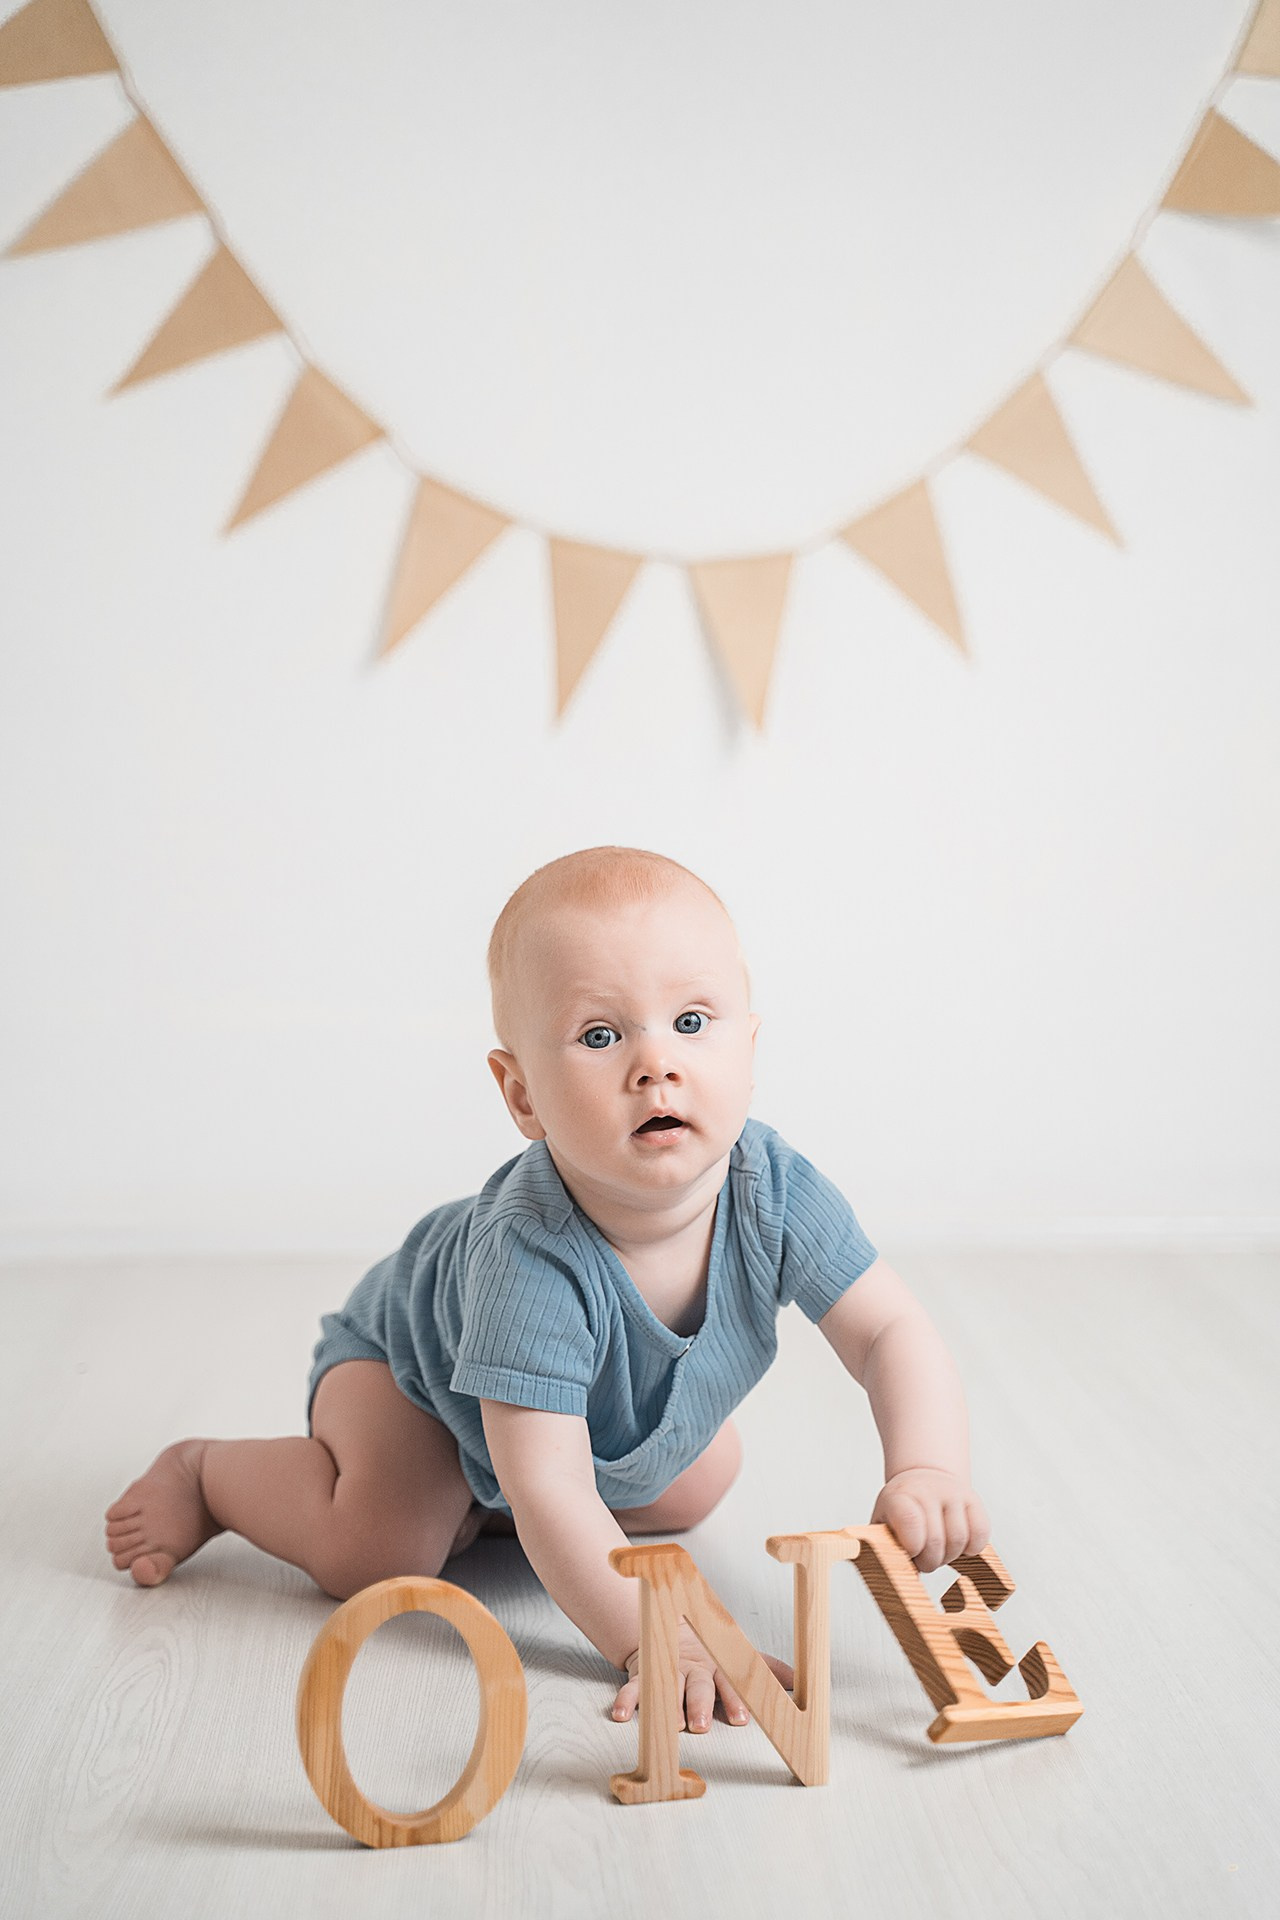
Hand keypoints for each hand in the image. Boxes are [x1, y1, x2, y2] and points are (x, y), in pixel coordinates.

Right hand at [611, 1625, 793, 1732]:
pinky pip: (634, 1688)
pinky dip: (627, 1701)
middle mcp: (694, 1669)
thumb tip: (800, 1681)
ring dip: (668, 1705)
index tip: (741, 1719)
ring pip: (668, 1688)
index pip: (729, 1684)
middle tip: (702, 1726)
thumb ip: (766, 1670)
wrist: (670, 1626)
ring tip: (670, 1724)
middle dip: (701, 1706)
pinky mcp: (645, 1674)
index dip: (734, 1701)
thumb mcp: (737, 1658)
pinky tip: (621, 1716)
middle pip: (698, 1687)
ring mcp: (669, 1670)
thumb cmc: (710, 1654)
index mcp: (717, 1668)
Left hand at [871, 1467, 989, 1572]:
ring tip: (938, 1551)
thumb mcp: (882, 1523)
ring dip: (949, 1556)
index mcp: (898, 1496)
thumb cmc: (900, 1511)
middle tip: (922, 1558)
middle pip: (936, 1540)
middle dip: (929, 1561)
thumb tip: (891, 1578)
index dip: (911, 1546)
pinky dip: (971, 1549)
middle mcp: (926, 1490)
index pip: (909, 1519)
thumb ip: (882, 1548)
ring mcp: (952, 1492)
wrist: (923, 1478)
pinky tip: (958, 1545)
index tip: (909, 1552)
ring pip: (959, 1539)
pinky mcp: (973, 1499)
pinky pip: (980, 1534)